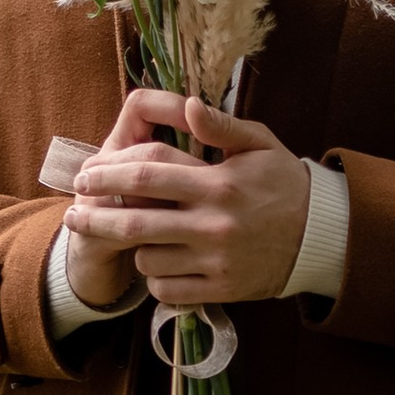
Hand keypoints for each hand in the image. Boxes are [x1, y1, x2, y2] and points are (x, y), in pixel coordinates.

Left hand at [65, 91, 310, 310]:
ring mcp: (216, 261)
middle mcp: (214, 224)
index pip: (149, 174)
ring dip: (132, 249)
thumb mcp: (259, 144)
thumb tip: (185, 105)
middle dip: (95, 217)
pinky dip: (154, 279)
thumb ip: (220, 126)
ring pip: (148, 259)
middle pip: (136, 222)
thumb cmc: (284, 184)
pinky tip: (157, 264)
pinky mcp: (221, 289)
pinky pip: (167, 289)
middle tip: (73, 214)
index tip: (87, 175)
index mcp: (218, 183)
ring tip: (130, 238)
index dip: (110, 173)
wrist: (321, 237)